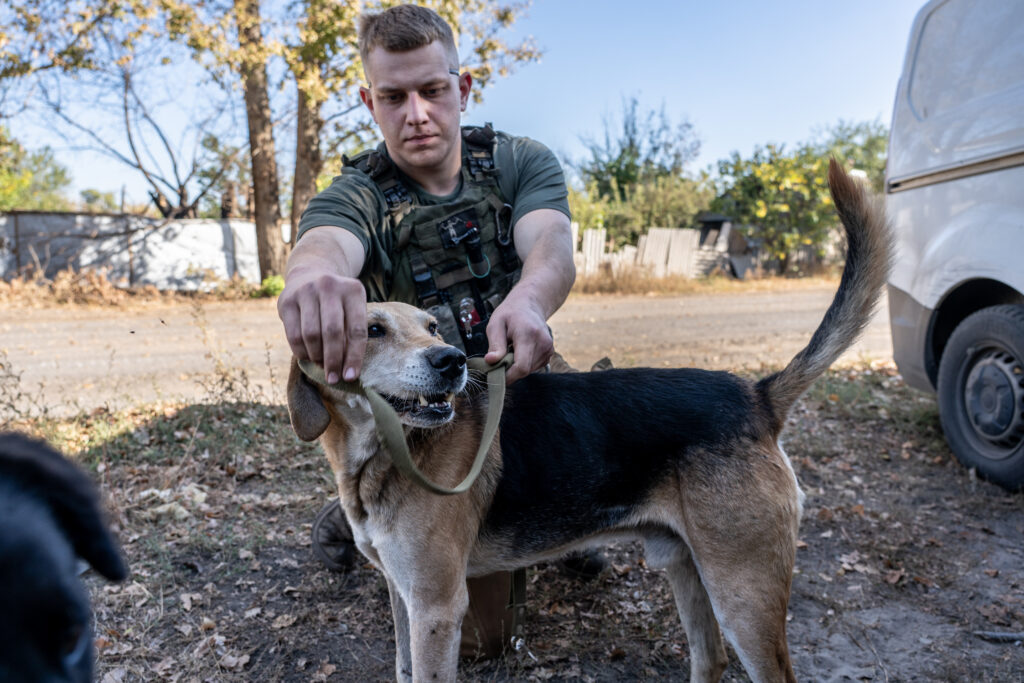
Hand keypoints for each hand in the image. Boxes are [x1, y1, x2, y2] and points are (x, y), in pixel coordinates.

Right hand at [277, 268, 366, 383]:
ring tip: (321, 365)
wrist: (310, 274)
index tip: (350, 377)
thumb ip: (350, 333)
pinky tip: (308, 357)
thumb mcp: (350, 308)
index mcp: (353, 290)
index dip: (354, 356)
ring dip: (316, 357)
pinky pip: (294, 334)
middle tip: (333, 378)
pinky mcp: (286, 300)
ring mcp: (306, 291)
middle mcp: (329, 286)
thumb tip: (347, 371)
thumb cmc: (336, 302)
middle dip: (333, 361)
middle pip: (332, 333)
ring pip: (311, 335)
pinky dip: (301, 351)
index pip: (357, 330)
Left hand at [484, 294, 553, 382]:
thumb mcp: (496, 324)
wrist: (530, 305)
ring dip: (516, 366)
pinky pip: (533, 367)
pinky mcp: (549, 353)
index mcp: (528, 334)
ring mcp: (548, 348)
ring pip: (529, 370)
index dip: (508, 376)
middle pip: (524, 370)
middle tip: (499, 358)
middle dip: (510, 370)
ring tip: (510, 350)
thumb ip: (495, 344)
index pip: (521, 366)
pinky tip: (519, 351)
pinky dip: (524, 363)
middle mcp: (542, 342)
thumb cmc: (510, 314)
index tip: (496, 376)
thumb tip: (490, 361)